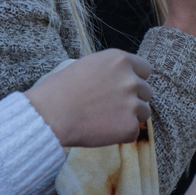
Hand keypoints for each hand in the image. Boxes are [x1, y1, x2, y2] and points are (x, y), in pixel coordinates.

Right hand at [26, 48, 152, 146]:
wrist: (49, 115)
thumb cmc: (58, 90)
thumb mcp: (84, 65)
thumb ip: (108, 70)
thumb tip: (119, 76)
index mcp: (119, 60)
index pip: (145, 69)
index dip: (136, 78)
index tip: (125, 87)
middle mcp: (130, 79)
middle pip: (146, 91)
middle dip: (133, 98)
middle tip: (109, 105)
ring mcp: (132, 104)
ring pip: (143, 112)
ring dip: (129, 116)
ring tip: (104, 117)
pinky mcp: (130, 127)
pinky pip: (133, 132)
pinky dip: (121, 134)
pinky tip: (101, 129)